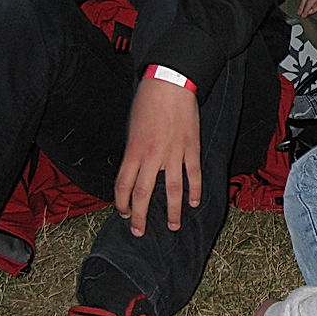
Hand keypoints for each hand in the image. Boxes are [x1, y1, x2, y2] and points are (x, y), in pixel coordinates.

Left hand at [114, 78, 200, 235]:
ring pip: (172, 190)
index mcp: (134, 150)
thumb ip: (134, 152)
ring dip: (172, 211)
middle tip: (140, 231)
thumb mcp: (132, 128)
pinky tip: (195, 202)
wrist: (170, 84)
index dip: (121, 204)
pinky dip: (195, 190)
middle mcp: (152, 156)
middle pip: (143, 193)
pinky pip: (193, 174)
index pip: (123, 185)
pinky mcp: (191, 148)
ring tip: (174, 226)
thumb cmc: (147, 102)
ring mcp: (173, 153)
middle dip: (140, 216)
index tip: (122, 214)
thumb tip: (135, 171)